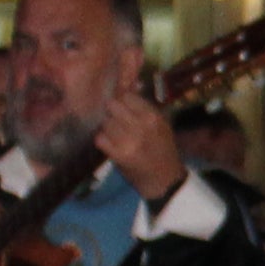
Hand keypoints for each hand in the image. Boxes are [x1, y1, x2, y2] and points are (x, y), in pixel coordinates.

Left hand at [95, 79, 185, 203]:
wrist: (164, 180)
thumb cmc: (163, 150)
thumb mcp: (162, 125)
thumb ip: (145, 108)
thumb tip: (130, 85)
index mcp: (153, 117)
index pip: (127, 97)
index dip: (121, 100)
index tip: (120, 107)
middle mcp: (141, 126)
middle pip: (113, 106)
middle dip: (110, 112)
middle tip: (113, 120)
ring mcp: (129, 141)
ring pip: (105, 122)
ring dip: (106, 127)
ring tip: (112, 134)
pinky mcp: (119, 155)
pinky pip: (100, 139)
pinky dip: (101, 140)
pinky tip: (108, 144)